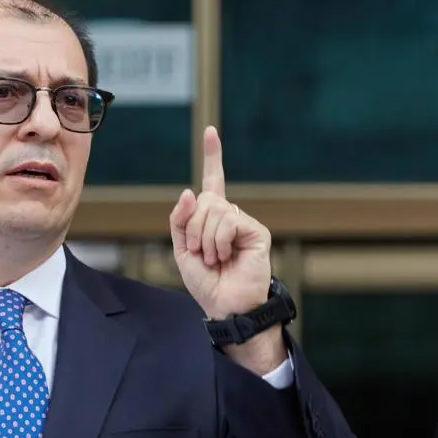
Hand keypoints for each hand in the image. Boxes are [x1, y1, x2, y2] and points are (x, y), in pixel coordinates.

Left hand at [170, 126, 274, 330]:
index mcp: (213, 218)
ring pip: (214, 210)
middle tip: (201, 253)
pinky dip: (219, 240)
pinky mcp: (256, 231)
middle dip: (193, 228)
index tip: (211, 131)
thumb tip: (190, 191)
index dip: (213, 156)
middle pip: (204, 199)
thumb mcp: (182, 249)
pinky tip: (226, 256)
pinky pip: (228, 221)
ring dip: (205, 239)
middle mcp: (230, 215)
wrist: (225, 306)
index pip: (213, 181)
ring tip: (215, 258)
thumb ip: (180, 220)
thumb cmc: (206, 282)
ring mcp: (244, 222)